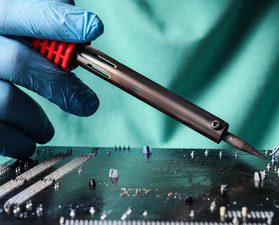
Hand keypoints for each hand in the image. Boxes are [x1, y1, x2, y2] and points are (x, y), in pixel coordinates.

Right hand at [0, 0, 102, 157]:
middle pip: (19, 63)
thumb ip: (50, 14)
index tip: (93, 28)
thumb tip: (87, 30)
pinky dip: (15, 141)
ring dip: (36, 121)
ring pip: (5, 101)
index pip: (23, 12)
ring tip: (46, 131)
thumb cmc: (11, 35)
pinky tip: (28, 141)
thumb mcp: (25, 11)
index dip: (59, 21)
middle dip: (60, 86)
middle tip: (89, 104)